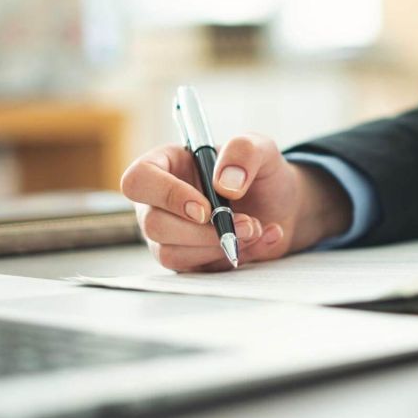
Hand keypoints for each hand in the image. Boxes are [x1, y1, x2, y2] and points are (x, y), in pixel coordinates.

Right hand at [120, 134, 352, 271]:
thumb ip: (243, 152)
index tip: (205, 209)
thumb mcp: (259, 147)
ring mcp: (168, 235)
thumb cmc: (258, 171)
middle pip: (154, 224)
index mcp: (165, 166)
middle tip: (247, 223)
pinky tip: (263, 239)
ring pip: (172, 254)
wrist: (279, 204)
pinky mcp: (187, 260)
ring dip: (219, 246)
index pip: (138, 181)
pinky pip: (198, 271)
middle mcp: (158, 202)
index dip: (167, 196)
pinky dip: (236, 258)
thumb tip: (224, 186)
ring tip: (256, 229)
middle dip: (205, 231)